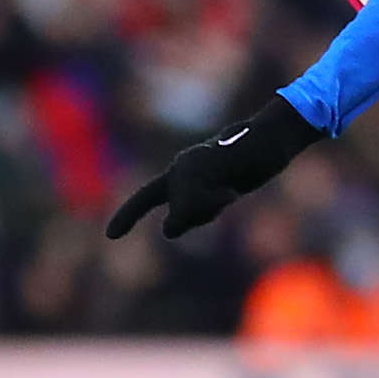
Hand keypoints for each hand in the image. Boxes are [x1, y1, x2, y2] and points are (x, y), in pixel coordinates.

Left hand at [107, 95, 321, 240]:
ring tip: (231, 187)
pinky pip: (201, 203)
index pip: (147, 198)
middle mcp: (178, 167)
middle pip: (181, 216)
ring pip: (188, 212)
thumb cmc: (246, 167)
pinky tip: (233, 187)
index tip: (110, 236)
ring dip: (213, 209)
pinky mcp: (204, 167)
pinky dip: (220, 201)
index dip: (128, 216)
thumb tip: (168, 230)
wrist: (268, 141)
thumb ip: (191, 213)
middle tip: (228, 193)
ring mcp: (190, 166)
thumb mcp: (216, 198)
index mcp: (179, 172)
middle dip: (204, 216)